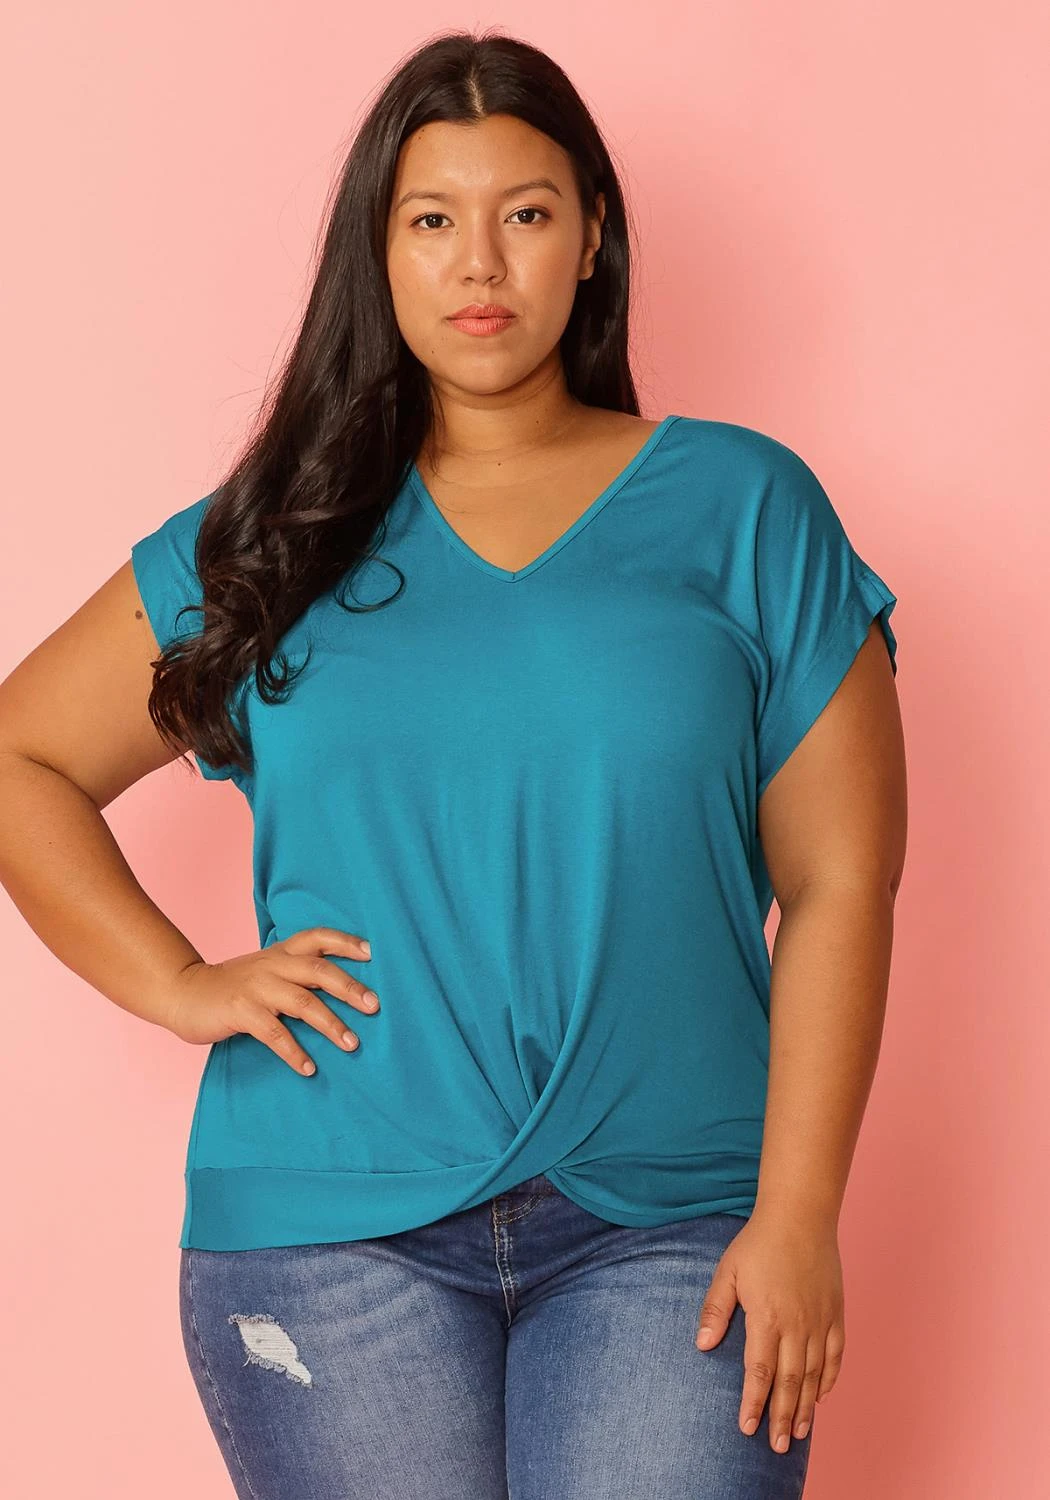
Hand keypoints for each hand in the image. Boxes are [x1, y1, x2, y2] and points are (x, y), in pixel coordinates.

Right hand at [166, 926, 378, 1075]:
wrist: (183, 992)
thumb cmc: (234, 986)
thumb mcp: (266, 969)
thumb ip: (296, 972)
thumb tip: (343, 989)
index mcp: (281, 953)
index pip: (318, 937)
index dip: (345, 942)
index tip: (372, 952)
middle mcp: (272, 965)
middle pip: (318, 970)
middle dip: (350, 987)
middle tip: (374, 1006)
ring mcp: (256, 987)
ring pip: (302, 1003)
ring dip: (330, 1025)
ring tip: (351, 1044)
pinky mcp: (240, 1011)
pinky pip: (274, 1033)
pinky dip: (294, 1052)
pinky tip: (309, 1068)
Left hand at [694, 1209, 844, 1453]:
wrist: (800, 1217)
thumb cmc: (759, 1243)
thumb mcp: (727, 1272)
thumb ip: (715, 1310)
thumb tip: (702, 1345)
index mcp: (767, 1318)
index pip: (759, 1372)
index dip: (753, 1403)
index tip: (747, 1428)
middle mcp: (797, 1325)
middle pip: (789, 1382)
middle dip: (781, 1417)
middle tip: (776, 1446)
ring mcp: (820, 1321)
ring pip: (814, 1374)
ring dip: (805, 1406)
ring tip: (798, 1433)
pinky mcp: (835, 1314)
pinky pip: (835, 1355)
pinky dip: (829, 1379)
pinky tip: (821, 1396)